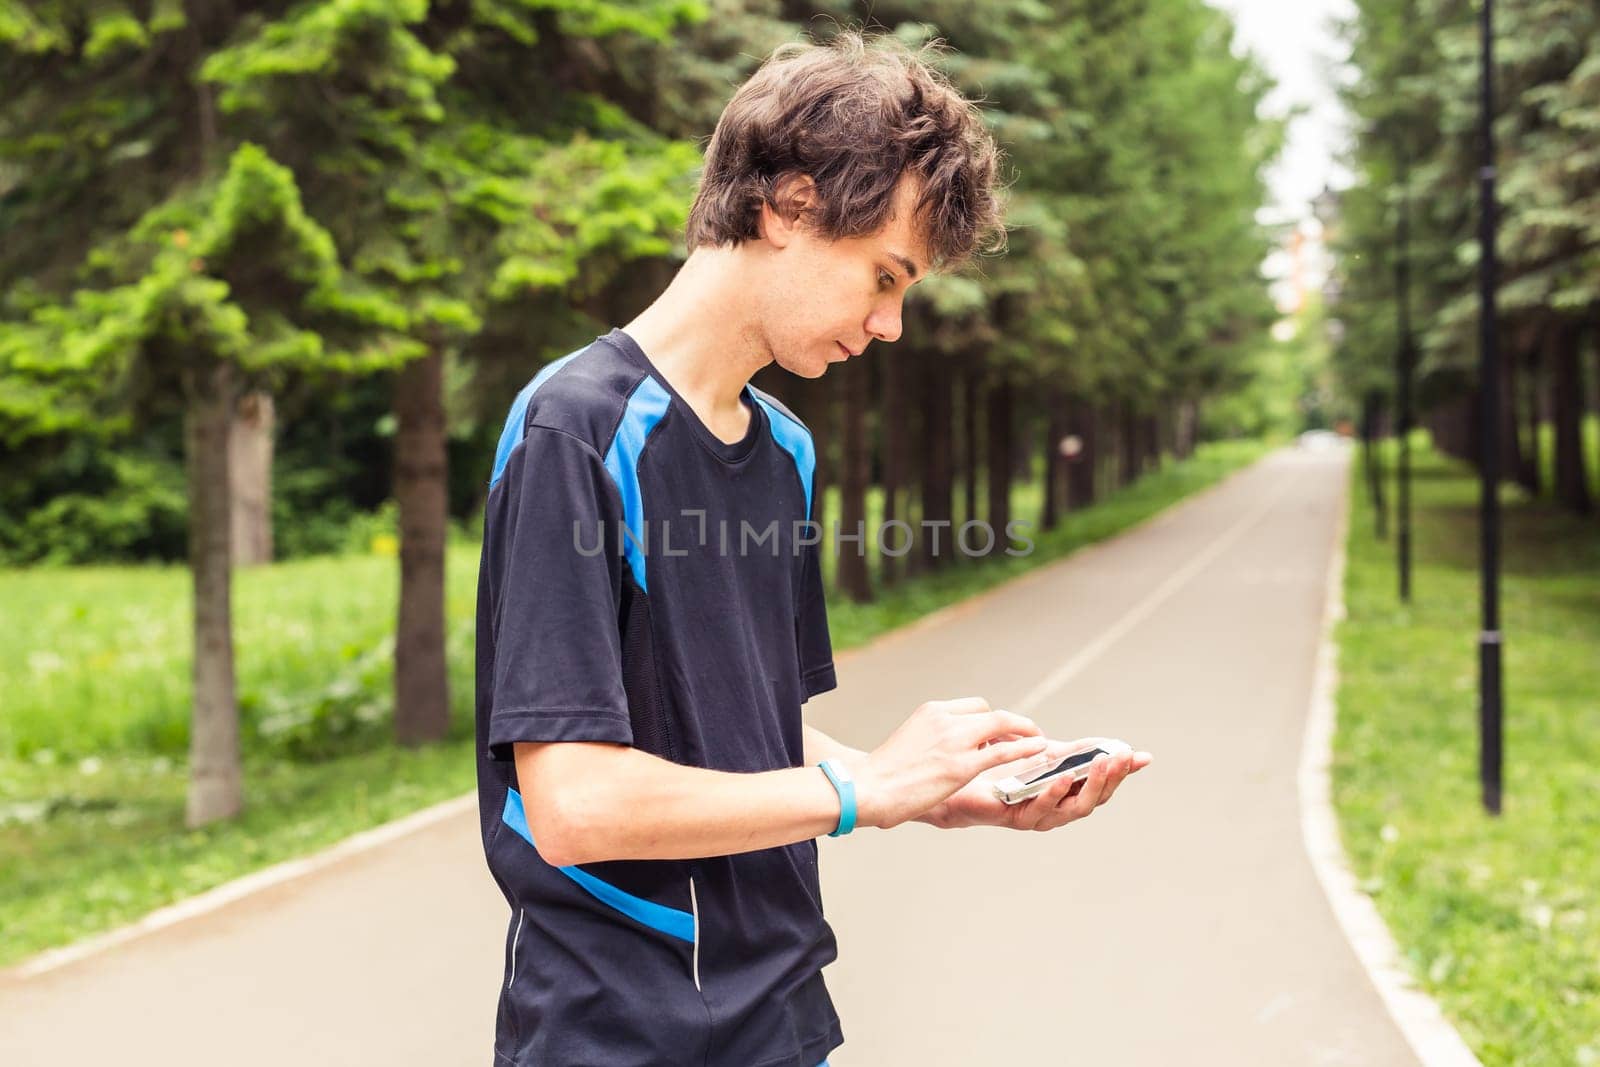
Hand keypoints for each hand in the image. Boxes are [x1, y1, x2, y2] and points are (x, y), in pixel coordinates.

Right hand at [854, 698, 1049, 830]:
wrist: (868, 787)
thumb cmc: (884, 773)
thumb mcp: (910, 741)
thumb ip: (933, 738)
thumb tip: (946, 751)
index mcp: (932, 711)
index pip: (974, 707)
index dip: (990, 721)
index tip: (1000, 734)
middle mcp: (945, 719)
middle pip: (991, 714)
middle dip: (1013, 725)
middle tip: (1028, 735)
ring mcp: (955, 741)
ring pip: (1001, 726)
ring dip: (1025, 732)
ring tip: (1040, 741)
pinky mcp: (962, 765)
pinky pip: (1003, 751)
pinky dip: (1025, 749)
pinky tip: (1040, 750)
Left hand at [925, 738, 1152, 830]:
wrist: (962, 785)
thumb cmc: (1005, 772)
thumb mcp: (1045, 756)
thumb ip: (1076, 753)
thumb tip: (1109, 745)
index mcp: (1068, 795)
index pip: (1103, 786)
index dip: (1123, 772)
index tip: (1142, 756)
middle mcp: (1059, 810)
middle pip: (1094, 800)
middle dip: (1111, 778)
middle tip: (1122, 757)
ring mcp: (1040, 817)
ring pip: (1073, 808)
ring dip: (1089, 786)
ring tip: (1100, 765)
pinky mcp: (1017, 818)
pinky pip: (1040, 809)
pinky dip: (1054, 793)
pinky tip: (1061, 778)